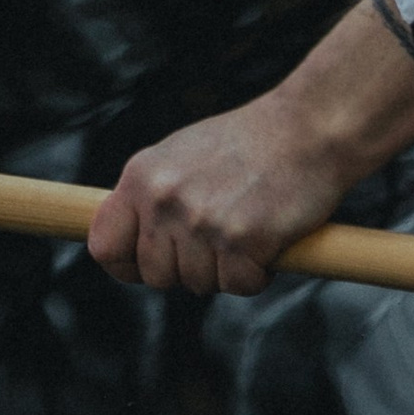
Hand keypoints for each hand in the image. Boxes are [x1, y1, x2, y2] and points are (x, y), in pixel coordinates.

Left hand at [86, 0, 413, 296]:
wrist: (309, 129)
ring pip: (198, 284)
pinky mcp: (242, 240)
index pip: (104, 245)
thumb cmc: (249, 143)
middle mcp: (163, 199)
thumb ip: (151, 195)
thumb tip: (128, 240)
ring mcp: (201, 221)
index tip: (146, 268)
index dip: (125, 266)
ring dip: (225, 272)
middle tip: (219, 244)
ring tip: (246, 232)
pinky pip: (240, 286)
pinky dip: (257, 275)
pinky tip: (268, 243)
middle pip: (155, 275)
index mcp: (141, 177)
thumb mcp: (180, 156)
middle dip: (187, 271)